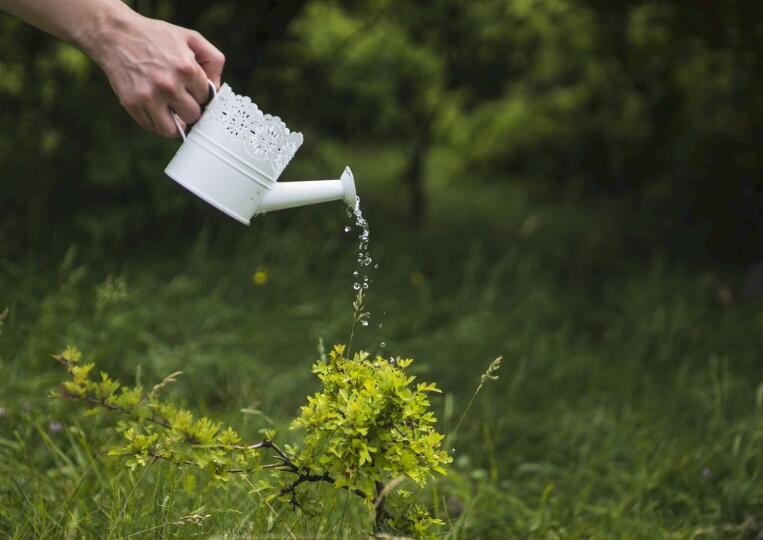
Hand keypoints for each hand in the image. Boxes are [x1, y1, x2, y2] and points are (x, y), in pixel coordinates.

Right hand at [86, 10, 224, 136]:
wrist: (116, 34)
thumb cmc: (157, 37)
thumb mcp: (191, 38)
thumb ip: (213, 61)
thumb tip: (217, 89)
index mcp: (187, 68)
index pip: (206, 97)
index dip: (199, 93)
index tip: (190, 87)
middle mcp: (169, 84)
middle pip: (192, 115)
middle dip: (189, 108)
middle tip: (181, 98)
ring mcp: (149, 96)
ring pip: (172, 130)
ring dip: (175, 123)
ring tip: (172, 112)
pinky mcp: (132, 103)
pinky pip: (151, 127)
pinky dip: (156, 123)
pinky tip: (156, 109)